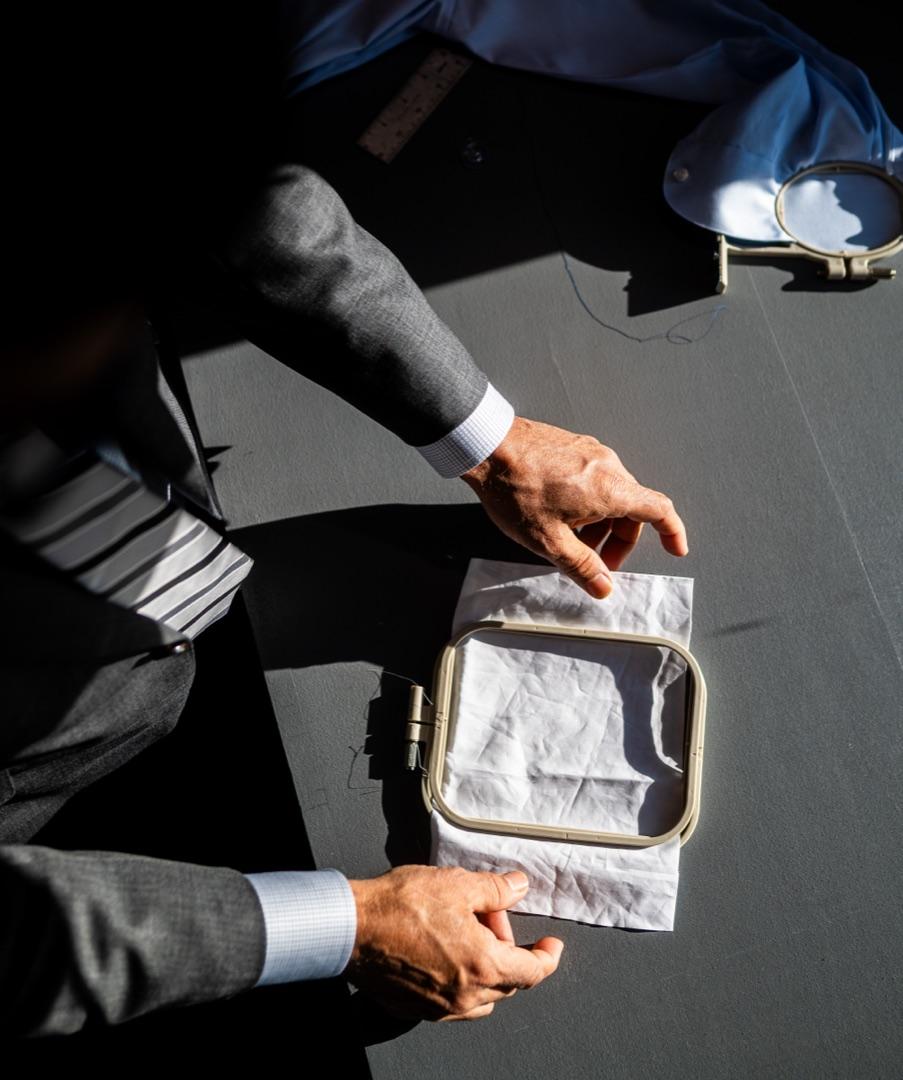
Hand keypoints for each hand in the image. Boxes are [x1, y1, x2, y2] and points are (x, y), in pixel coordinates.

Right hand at [346, 866, 562, 1020]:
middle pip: (507, 983)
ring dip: (485, 969)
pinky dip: (458, 980)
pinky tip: (443, 951)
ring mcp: (438, 1006)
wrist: (352, 927)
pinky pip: (451, 1001)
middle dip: (507, 948)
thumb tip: (517, 886)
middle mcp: (464, 995)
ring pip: (480, 997)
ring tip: (466, 933)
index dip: (547, 957)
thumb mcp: (457, 884)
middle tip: (489, 916)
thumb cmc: (399, 907)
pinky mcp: (415, 1007)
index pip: (532, 971)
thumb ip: (495, 889)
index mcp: (483, 966)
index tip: (552, 946)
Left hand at [462, 416, 687, 597]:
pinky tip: (558, 516)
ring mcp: (589, 451)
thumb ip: (581, 566)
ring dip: (600, 523)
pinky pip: (593, 478)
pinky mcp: (572, 445)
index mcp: (611, 489)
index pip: (660, 510)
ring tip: (570, 542)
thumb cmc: (514, 488)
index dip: (673, 532)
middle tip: (596, 564)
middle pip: (632, 508)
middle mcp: (608, 465)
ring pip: (610, 494)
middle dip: (619, 541)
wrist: (486, 445)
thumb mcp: (548, 540)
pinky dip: (587, 503)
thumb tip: (604, 587)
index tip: (675, 549)